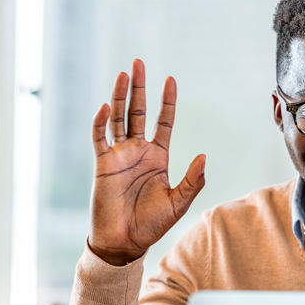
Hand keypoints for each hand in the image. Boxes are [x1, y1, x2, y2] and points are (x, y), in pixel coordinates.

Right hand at [88, 59, 205, 265]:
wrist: (125, 242)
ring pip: (119, 118)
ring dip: (120, 95)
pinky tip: (107, 106)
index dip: (167, 101)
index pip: (164, 122)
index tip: (171, 79)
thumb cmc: (152, 224)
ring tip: (124, 73)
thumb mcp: (178, 202)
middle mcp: (138, 151)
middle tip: (138, 62)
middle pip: (139, 111)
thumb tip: (204, 156)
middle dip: (140, 87)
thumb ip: (193, 180)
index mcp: (158, 157)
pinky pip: (100, 138)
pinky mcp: (103, 164)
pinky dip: (101, 122)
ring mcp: (120, 155)